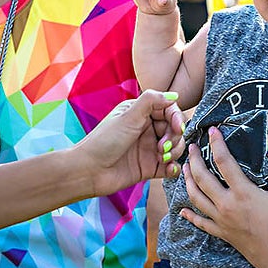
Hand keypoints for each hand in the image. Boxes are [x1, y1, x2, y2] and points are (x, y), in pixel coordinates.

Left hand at [71, 89, 185, 196]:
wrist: (88, 171)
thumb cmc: (103, 142)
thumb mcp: (128, 116)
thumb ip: (151, 101)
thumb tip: (173, 95)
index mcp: (141, 113)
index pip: (169, 110)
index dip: (177, 118)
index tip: (178, 127)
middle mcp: (147, 130)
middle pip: (175, 129)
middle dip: (174, 137)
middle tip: (163, 147)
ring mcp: (149, 149)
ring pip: (175, 147)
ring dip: (174, 152)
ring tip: (162, 158)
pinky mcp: (150, 167)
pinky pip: (170, 166)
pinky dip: (173, 168)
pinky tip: (168, 169)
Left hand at [180, 126, 267, 267]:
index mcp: (243, 192)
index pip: (224, 162)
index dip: (217, 144)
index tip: (212, 130)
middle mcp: (227, 204)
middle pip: (203, 178)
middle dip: (194, 160)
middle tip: (191, 147)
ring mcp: (221, 220)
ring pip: (196, 198)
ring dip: (188, 182)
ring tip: (185, 168)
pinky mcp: (221, 233)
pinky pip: (201, 223)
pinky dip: (190, 216)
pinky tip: (182, 210)